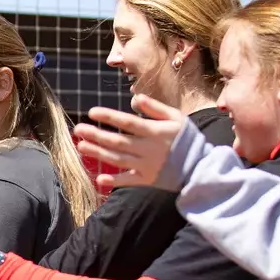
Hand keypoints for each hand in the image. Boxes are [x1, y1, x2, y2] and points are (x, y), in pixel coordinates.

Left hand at [73, 93, 188, 190]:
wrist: (201, 167)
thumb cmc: (186, 138)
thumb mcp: (176, 118)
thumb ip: (155, 108)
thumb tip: (135, 98)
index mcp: (155, 132)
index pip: (128, 122)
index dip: (109, 116)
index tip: (91, 112)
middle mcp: (149, 149)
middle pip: (118, 142)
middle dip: (97, 135)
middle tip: (78, 129)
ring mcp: (147, 166)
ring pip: (118, 160)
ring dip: (99, 154)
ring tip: (81, 147)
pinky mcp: (147, 180)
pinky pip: (128, 181)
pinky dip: (114, 180)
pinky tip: (99, 178)